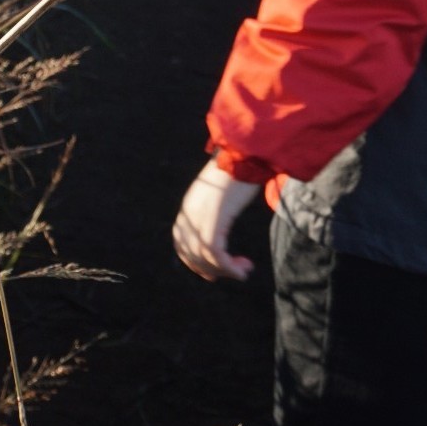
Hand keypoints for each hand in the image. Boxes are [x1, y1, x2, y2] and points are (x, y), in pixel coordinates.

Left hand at [172, 163, 260, 281]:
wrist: (245, 152)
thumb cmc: (239, 168)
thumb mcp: (221, 192)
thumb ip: (216, 208)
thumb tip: (221, 220)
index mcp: (189, 207)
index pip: (181, 243)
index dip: (195, 261)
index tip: (214, 272)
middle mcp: (189, 214)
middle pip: (190, 253)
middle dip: (210, 269)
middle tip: (233, 273)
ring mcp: (200, 217)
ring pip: (204, 257)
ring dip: (225, 270)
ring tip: (243, 271)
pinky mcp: (213, 219)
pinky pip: (215, 253)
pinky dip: (229, 267)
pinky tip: (242, 270)